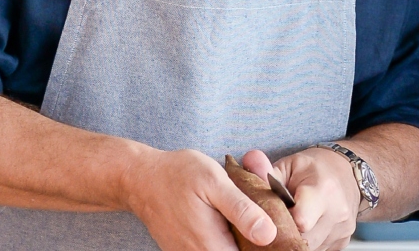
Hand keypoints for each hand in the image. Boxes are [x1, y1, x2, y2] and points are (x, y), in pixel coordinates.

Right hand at [121, 147, 276, 250]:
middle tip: (259, 214)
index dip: (267, 246)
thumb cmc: (178, 175)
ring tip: (244, 213)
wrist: (141, 179)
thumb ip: (242, 210)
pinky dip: (226, 236)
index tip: (277, 228)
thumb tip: (268, 235)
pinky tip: (229, 217)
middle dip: (254, 240)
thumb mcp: (215, 183)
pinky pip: (214, 248)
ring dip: (240, 238)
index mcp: (212, 246)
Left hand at [245, 147, 360, 250]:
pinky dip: (306, 243)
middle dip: (285, 234)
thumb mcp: (289, 165)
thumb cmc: (314, 169)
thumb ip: (267, 171)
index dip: (281, 222)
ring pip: (309, 248)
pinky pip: (318, 250)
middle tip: (274, 222)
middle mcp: (338, 212)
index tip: (272, 216)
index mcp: (323, 190)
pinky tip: (301, 229)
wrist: (345, 174)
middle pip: (303, 238)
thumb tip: (248, 163)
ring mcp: (342, 230)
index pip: (301, 220)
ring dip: (295, 240)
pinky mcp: (342, 242)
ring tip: (287, 224)